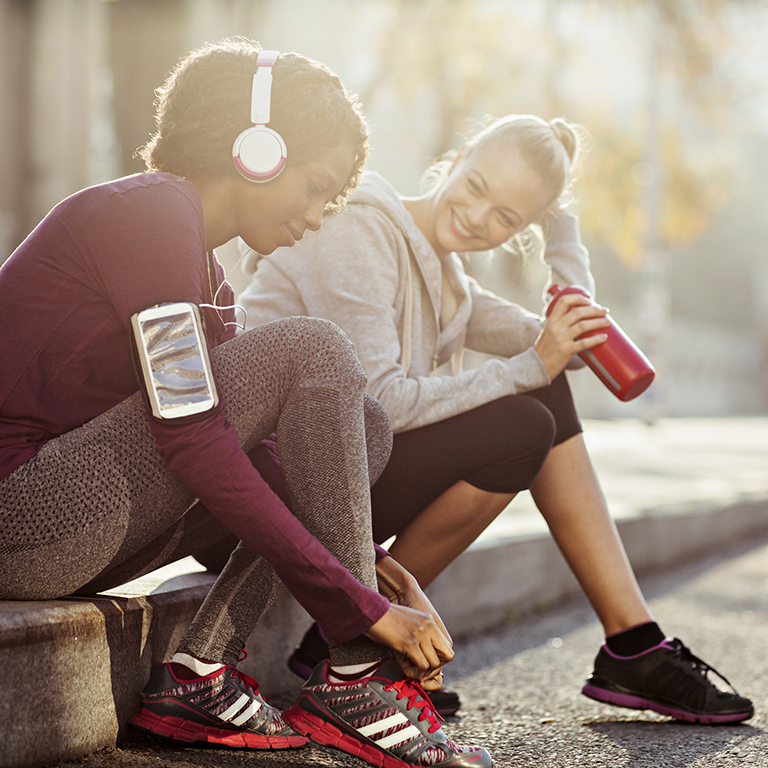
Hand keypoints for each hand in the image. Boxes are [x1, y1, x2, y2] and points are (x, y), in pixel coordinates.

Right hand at [373, 555, 452, 688]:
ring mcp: (420, 634)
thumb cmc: (385, 619)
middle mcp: (428, 626)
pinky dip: (415, 673)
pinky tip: (406, 669)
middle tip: (422, 671)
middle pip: (447, 656)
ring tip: (411, 670)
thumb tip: (425, 662)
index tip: (426, 664)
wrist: (371, 611)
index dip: (439, 659)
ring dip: (423, 672)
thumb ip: (419, 638)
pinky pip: (422, 666)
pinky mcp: (410, 642)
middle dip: (436, 668)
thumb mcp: (408, 625)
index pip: (448, 647)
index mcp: (429, 621)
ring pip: (434, 664)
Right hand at [534, 293, 609, 379]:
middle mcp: (555, 327)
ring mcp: (559, 339)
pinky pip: (583, 343)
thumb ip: (559, 325)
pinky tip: (604, 337)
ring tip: (607, 322)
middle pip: (577, 312)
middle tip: (605, 311)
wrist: (534, 367)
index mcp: (551, 321)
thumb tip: (578, 320)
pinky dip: (596, 340)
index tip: (590, 300)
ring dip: (598, 322)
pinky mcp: (564, 351)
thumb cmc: (544, 351)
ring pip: (582, 326)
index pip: (564, 301)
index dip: (578, 298)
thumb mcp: (547, 333)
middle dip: (594, 310)